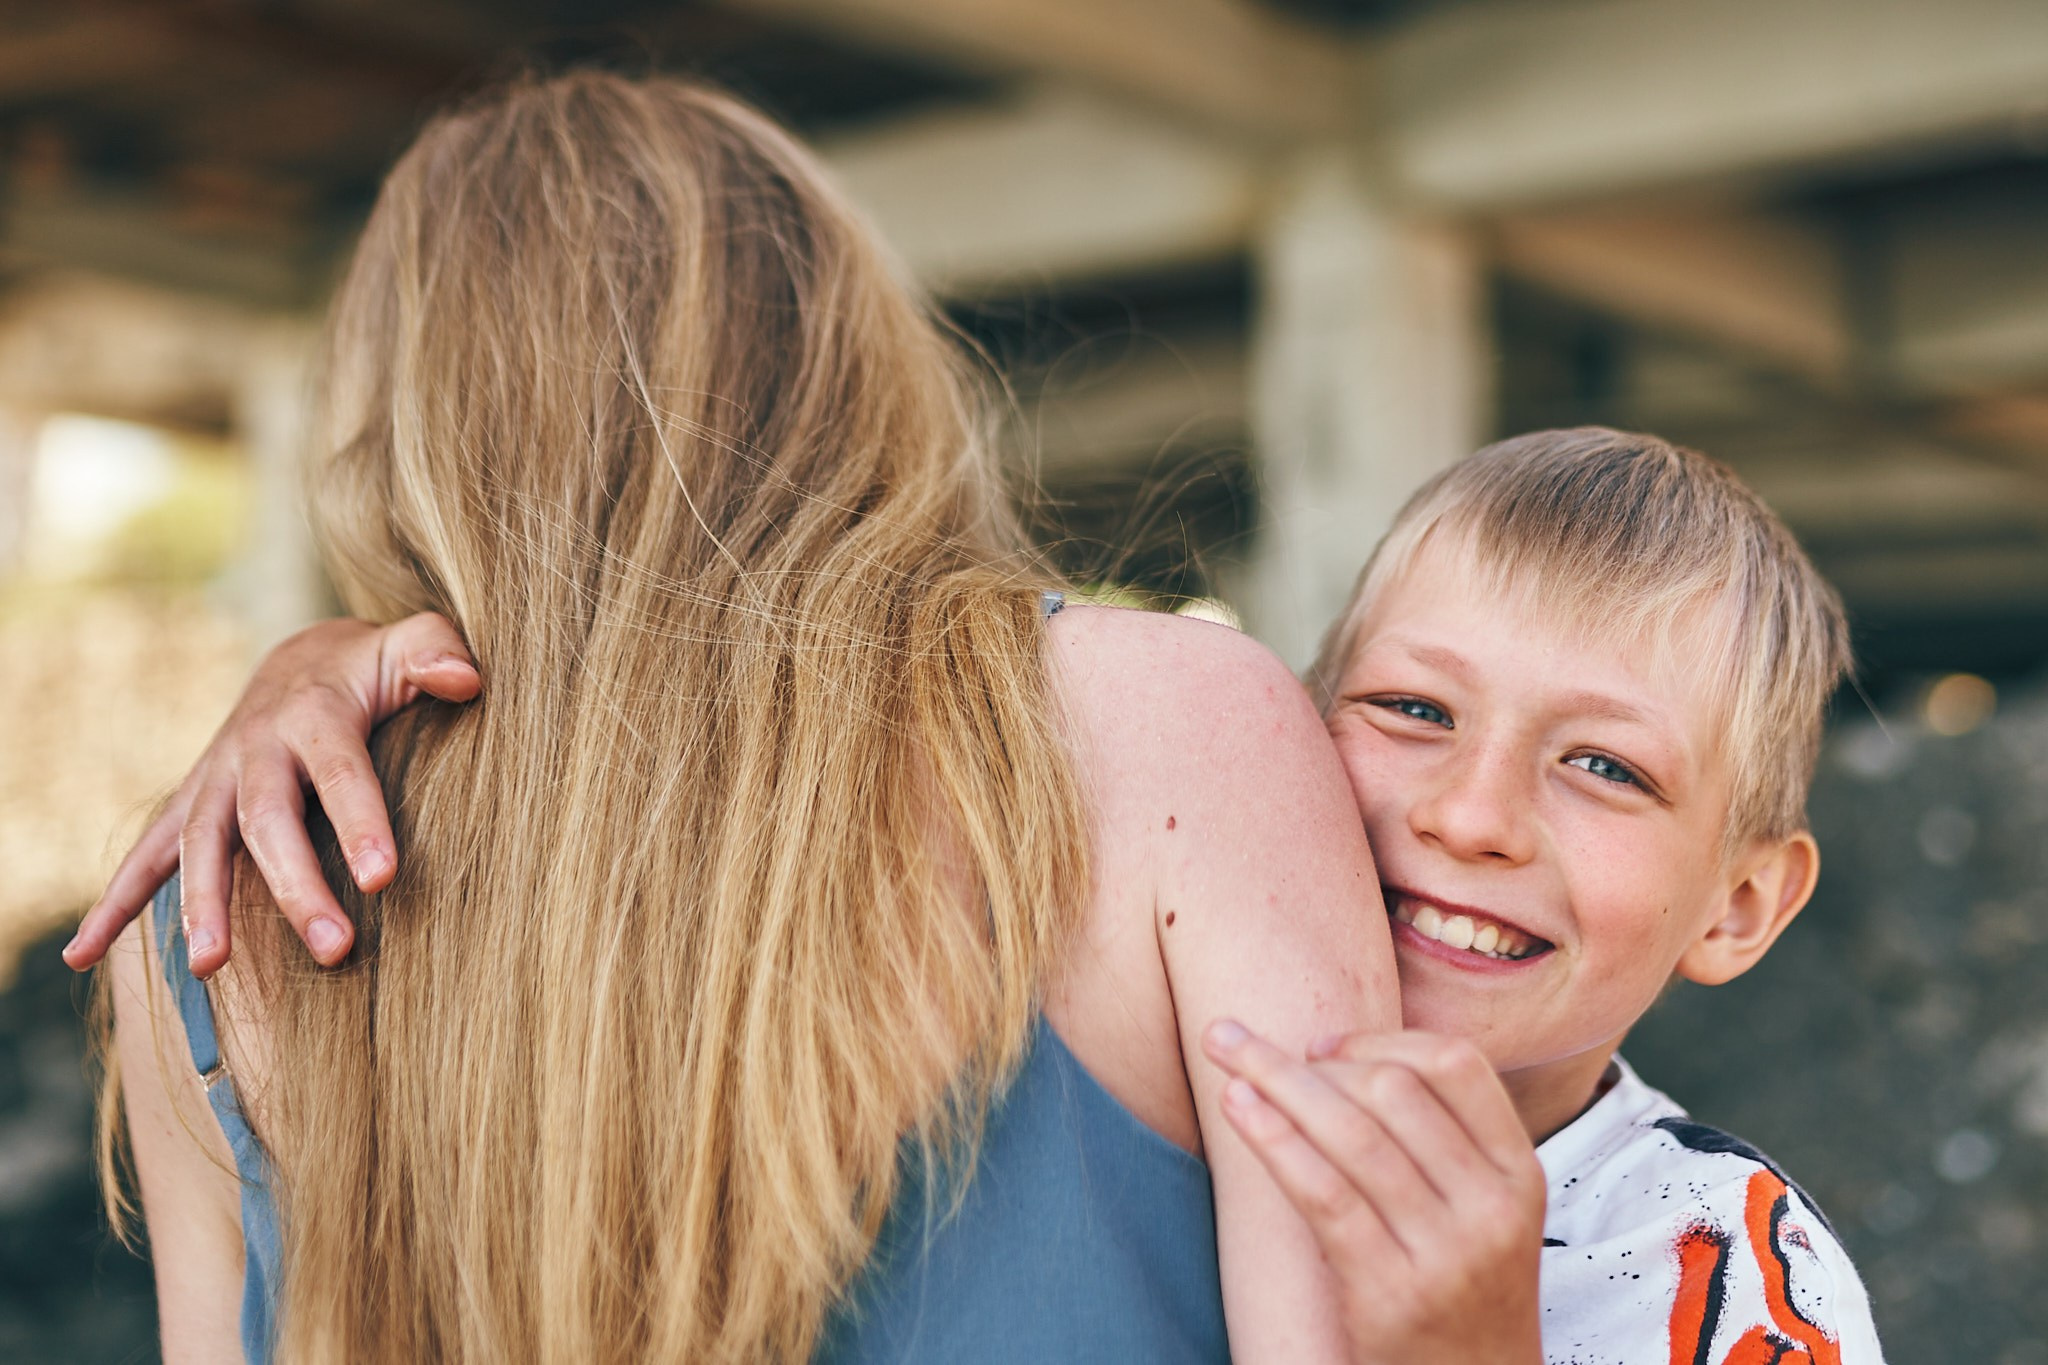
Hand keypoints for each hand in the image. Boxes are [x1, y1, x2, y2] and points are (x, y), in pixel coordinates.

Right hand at [63, 612, 478, 976]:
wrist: (304, 662)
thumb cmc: (373, 667)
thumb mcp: (409, 647)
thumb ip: (437, 653)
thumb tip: (466, 680)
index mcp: (315, 715)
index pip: (339, 772)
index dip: (359, 822)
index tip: (383, 878)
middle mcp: (256, 750)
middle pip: (267, 822)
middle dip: (295, 887)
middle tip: (332, 948)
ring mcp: (216, 779)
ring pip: (201, 845)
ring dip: (201, 906)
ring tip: (209, 968)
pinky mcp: (193, 805)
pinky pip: (145, 856)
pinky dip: (113, 903)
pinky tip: (83, 957)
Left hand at [1202, 1023, 1546, 1364]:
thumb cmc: (1461, 1292)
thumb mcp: (1485, 1213)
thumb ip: (1440, 1140)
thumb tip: (1338, 1051)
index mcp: (1519, 1175)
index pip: (1456, 1065)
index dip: (1381, 1039)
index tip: (1322, 1045)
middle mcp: (1491, 1208)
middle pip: (1392, 1091)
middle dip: (1306, 1059)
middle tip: (1244, 1045)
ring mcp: (1444, 1253)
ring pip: (1351, 1134)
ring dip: (1275, 1082)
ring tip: (1225, 1054)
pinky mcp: (1390, 1293)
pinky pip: (1324, 1193)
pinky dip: (1275, 1140)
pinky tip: (1240, 1109)